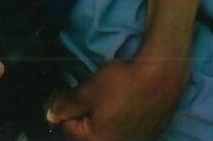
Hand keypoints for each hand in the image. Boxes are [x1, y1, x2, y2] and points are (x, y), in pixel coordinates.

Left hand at [46, 57, 185, 140]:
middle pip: (86, 132)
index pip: (67, 128)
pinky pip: (121, 129)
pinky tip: (122, 102)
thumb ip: (67, 105)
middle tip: (90, 93)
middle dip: (83, 114)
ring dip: (100, 116)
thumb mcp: (89, 90)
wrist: (161, 77)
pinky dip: (117, 118)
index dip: (66, 106)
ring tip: (107, 96)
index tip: (71, 90)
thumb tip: (50, 116)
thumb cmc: (123, 83)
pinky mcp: (144, 136)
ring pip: (104, 131)